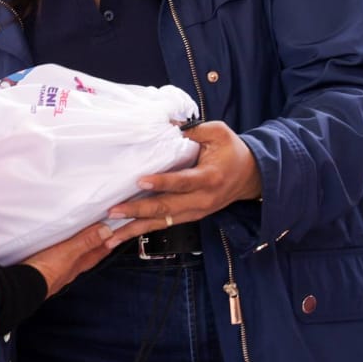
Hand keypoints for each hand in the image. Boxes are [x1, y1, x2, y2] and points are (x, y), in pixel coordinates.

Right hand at [22, 222, 126, 297]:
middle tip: (101, 237)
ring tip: (80, 241)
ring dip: (78, 250)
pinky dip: (61, 253)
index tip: (114, 235)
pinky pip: (58, 259)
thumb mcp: (69, 252)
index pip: (97, 253)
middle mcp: (70, 269)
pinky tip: (56, 250)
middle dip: (95, 247)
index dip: (106, 244)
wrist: (24, 286)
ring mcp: (57, 271)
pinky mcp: (44, 270)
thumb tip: (108, 232)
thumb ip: (87, 241)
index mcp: (78, 264)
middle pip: (87, 257)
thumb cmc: (46, 270)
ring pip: (73, 259)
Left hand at [106, 121, 261, 239]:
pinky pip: (164, 225)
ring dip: (136, 228)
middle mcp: (202, 200)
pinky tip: (124, 234)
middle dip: (138, 211)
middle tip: (114, 210)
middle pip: (167, 208)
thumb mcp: (218, 133)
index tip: (140, 181)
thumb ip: (193, 130)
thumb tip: (165, 126)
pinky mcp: (190, 217)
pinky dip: (143, 230)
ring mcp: (196, 212)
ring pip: (163, 222)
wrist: (251, 176)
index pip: (183, 182)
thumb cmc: (232, 151)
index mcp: (209, 178)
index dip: (162, 182)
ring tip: (111, 235)